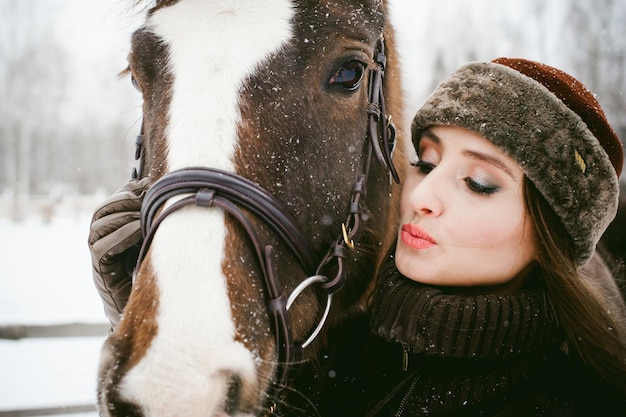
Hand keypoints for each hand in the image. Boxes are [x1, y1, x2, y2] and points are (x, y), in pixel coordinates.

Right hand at [88, 177, 149, 327]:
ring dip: (122, 215)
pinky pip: (102, 247)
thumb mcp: (151, 238)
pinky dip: (120, 235)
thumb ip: (151, 218)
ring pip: (98, 225)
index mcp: (110, 228)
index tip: (144, 183)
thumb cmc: (147, 268)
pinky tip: (138, 229)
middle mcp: (99, 238)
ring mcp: (96, 253)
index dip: (125, 190)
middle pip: (101, 210)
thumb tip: (162, 192)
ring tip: (141, 212)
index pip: (111, 202)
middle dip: (121, 199)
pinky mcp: (99, 268)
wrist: (139, 302)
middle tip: (143, 197)